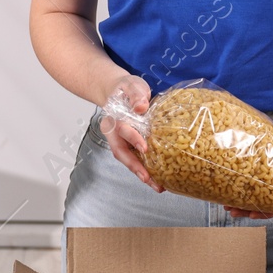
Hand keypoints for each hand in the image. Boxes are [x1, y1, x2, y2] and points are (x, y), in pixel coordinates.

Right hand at [98, 74, 161, 191]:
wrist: (119, 92)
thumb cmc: (126, 89)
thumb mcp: (131, 85)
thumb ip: (135, 94)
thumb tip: (141, 106)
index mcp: (113, 119)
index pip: (122, 130)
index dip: (133, 139)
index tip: (145, 148)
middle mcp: (114, 134)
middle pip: (121, 153)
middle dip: (135, 167)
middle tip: (147, 178)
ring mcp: (120, 142)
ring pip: (128, 160)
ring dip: (142, 174)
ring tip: (158, 186)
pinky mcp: (129, 147)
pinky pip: (136, 160)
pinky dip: (146, 170)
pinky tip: (159, 180)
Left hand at [226, 110, 272, 219]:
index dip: (265, 213)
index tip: (251, 214)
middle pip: (263, 204)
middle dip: (246, 209)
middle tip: (230, 210)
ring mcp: (272, 177)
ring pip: (255, 194)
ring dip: (240, 200)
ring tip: (225, 203)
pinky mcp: (265, 168)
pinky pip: (252, 179)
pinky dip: (241, 183)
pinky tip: (228, 184)